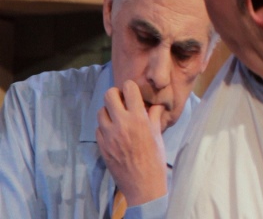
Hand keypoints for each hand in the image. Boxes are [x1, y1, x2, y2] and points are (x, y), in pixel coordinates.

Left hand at [96, 80, 167, 205]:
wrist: (142, 183)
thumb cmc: (154, 158)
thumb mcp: (157, 134)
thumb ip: (154, 115)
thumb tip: (155, 104)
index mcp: (138, 117)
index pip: (128, 88)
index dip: (130, 87)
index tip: (132, 91)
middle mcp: (121, 122)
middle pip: (109, 95)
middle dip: (115, 94)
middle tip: (121, 101)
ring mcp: (108, 134)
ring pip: (100, 111)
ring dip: (108, 111)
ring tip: (116, 117)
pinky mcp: (101, 145)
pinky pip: (98, 128)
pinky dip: (104, 127)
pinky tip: (113, 132)